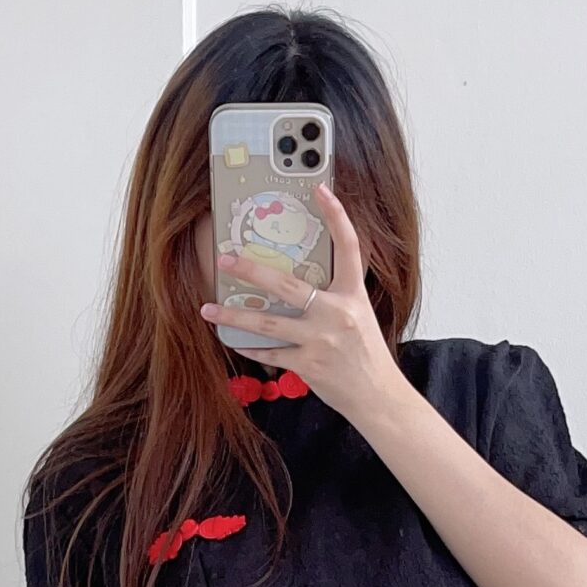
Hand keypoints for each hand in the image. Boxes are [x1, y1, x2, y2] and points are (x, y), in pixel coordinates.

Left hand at [200, 181, 408, 430]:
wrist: (378, 396)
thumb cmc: (366, 354)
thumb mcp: (359, 315)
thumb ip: (335, 296)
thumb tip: (299, 279)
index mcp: (353, 295)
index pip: (349, 247)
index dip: (337, 216)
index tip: (321, 189)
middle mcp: (337, 313)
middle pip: (287, 285)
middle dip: (252, 270)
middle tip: (225, 258)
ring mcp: (321, 340)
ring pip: (268, 323)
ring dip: (234, 317)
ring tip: (208, 309)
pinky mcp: (308, 365)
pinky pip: (271, 353)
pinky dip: (251, 348)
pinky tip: (233, 341)